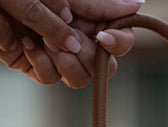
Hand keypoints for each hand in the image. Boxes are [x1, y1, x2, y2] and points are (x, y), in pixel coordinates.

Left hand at [0, 16, 134, 86]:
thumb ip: (103, 4)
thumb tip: (139, 4)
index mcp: (92, 22)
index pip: (121, 42)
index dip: (118, 43)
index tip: (103, 35)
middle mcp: (79, 41)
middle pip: (104, 68)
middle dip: (88, 56)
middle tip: (69, 39)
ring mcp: (58, 56)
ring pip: (80, 79)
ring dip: (65, 63)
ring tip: (47, 42)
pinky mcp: (35, 65)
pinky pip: (49, 78)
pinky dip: (41, 63)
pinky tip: (28, 44)